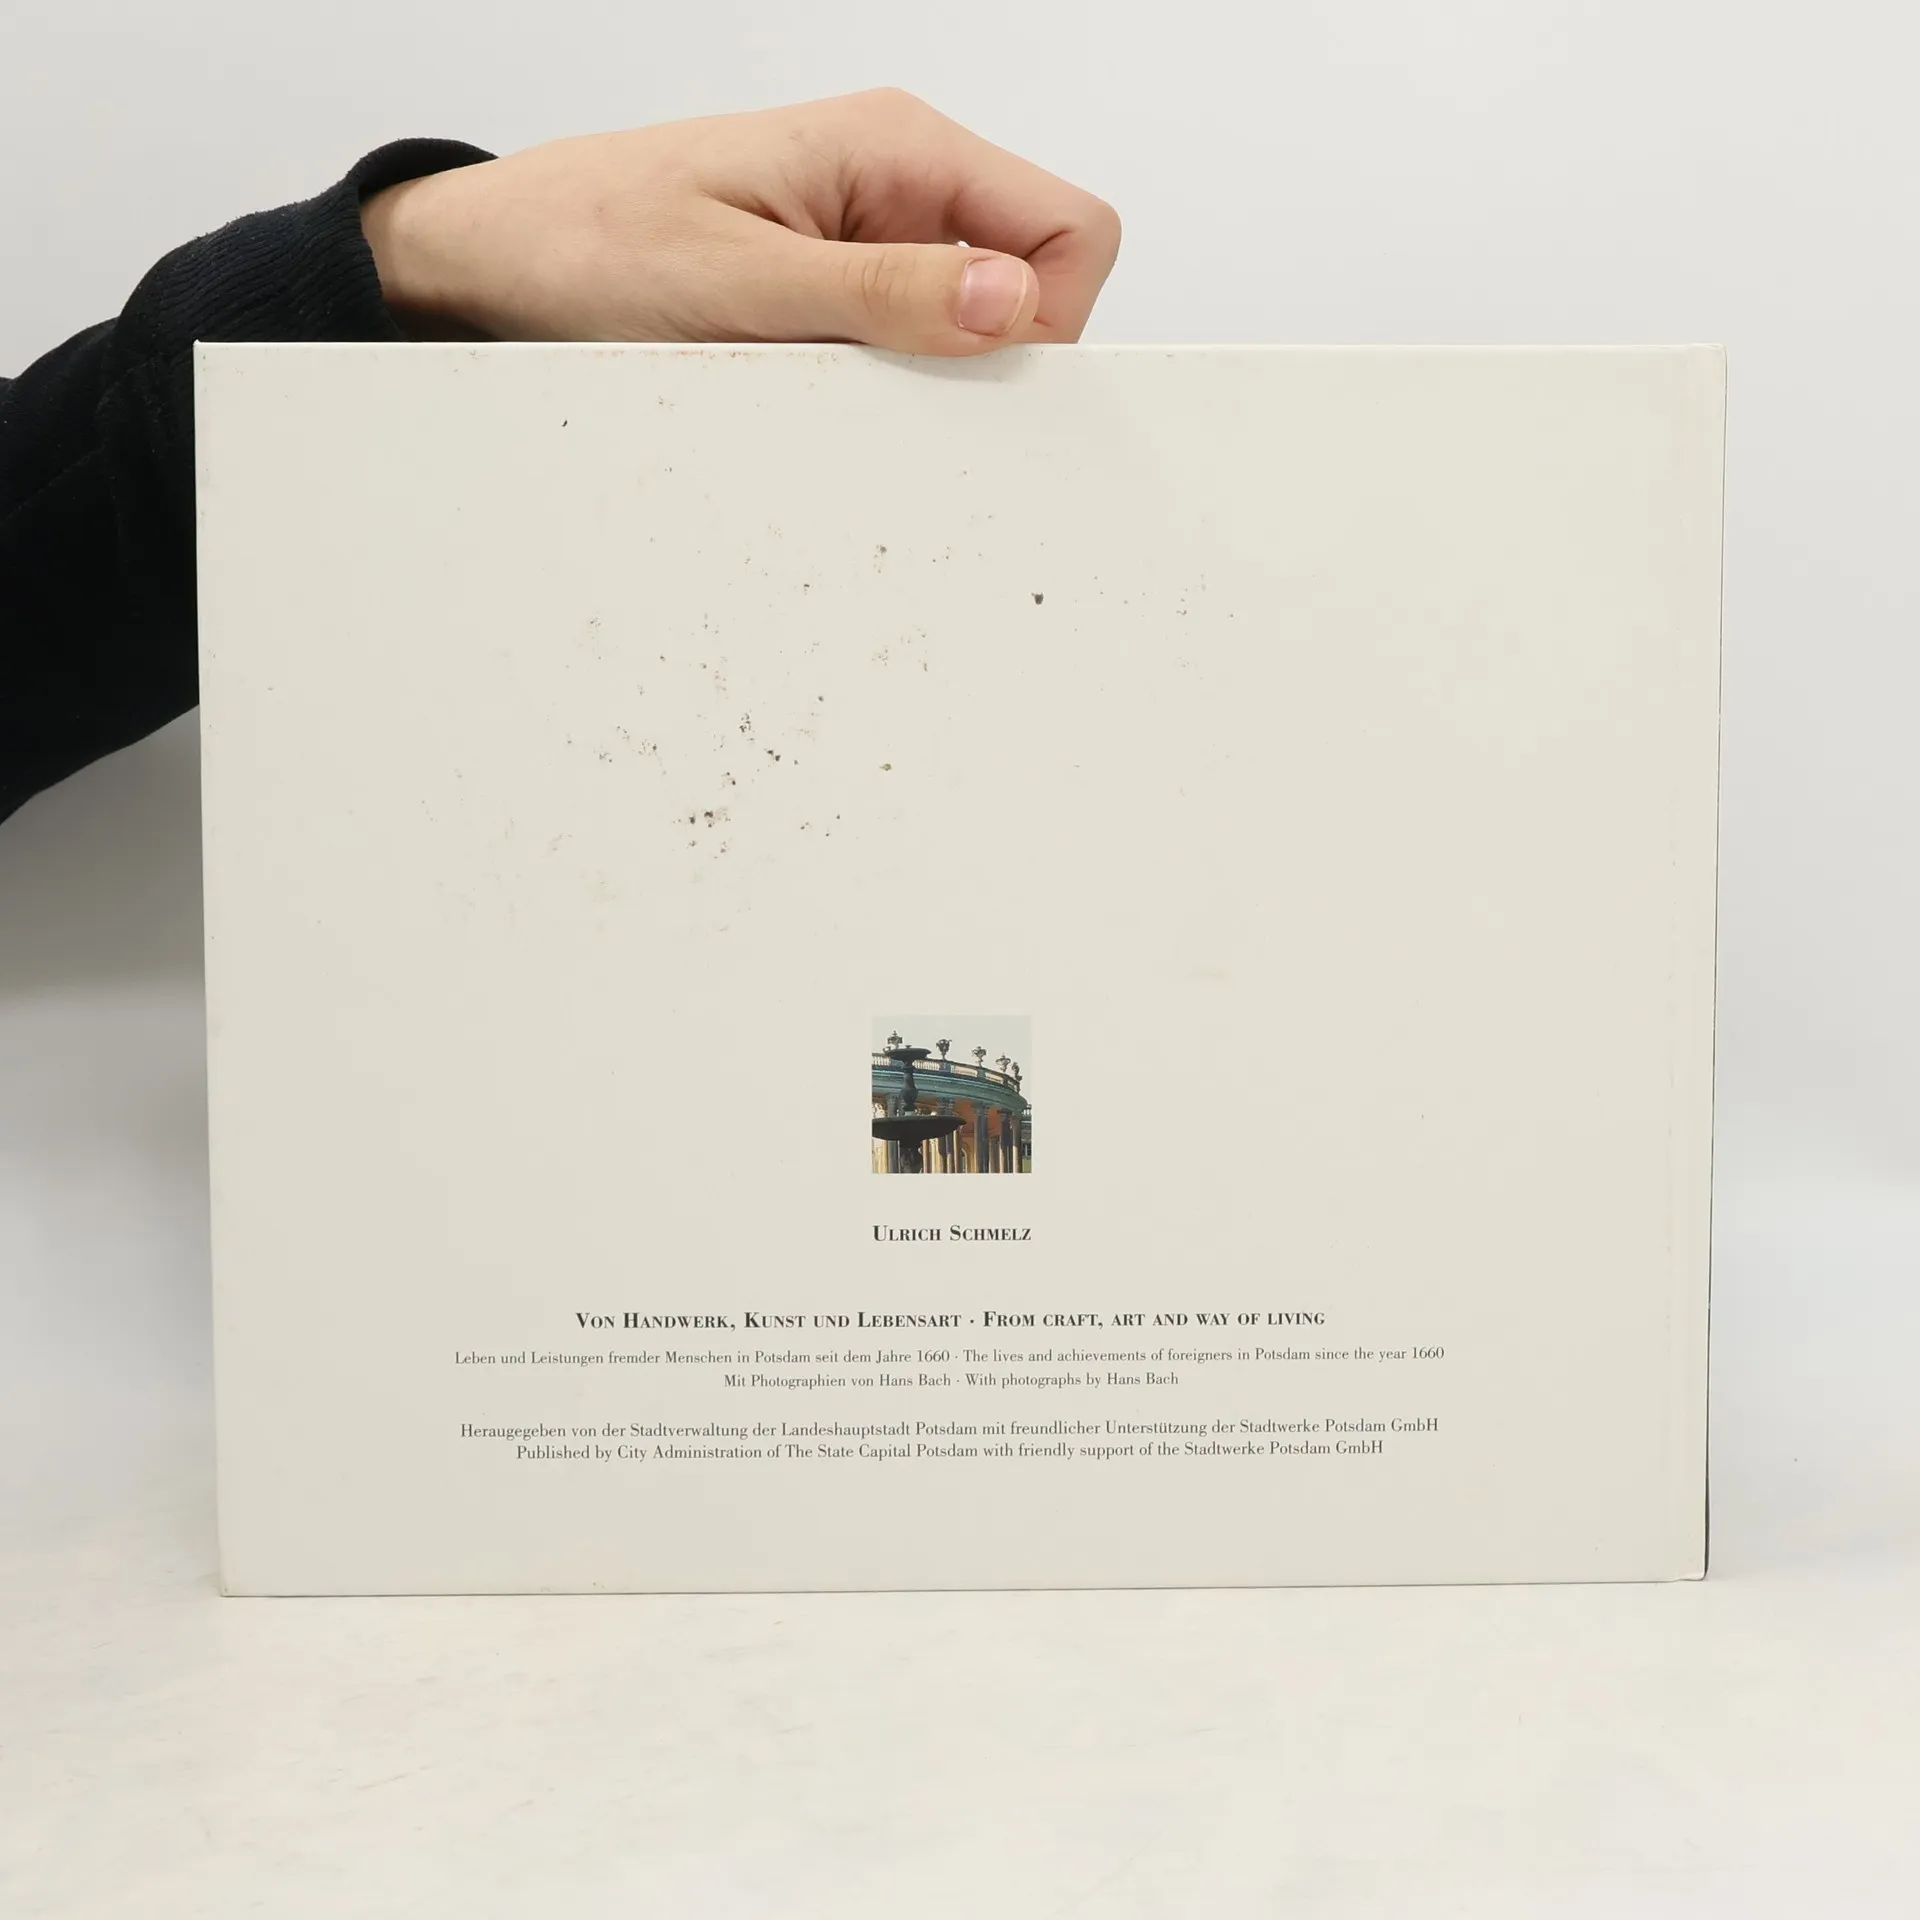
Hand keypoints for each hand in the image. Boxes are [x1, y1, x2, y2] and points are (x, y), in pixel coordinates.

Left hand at [361, 90, 1120, 355]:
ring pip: (977, 316)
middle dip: (991, 352)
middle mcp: (899, 181)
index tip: (974, 374)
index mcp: (897, 147)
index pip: (1071, 229)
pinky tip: (820, 381)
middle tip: (894, 387)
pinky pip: (912, 337)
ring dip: (930, 368)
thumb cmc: (593, 239)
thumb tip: (1009, 302)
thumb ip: (882, 294)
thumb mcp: (741, 281)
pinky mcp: (839, 281)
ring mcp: (873, 233)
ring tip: (834, 377)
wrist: (502, 257)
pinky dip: (887, 376)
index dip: (1048, 318)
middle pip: (1037, 277)